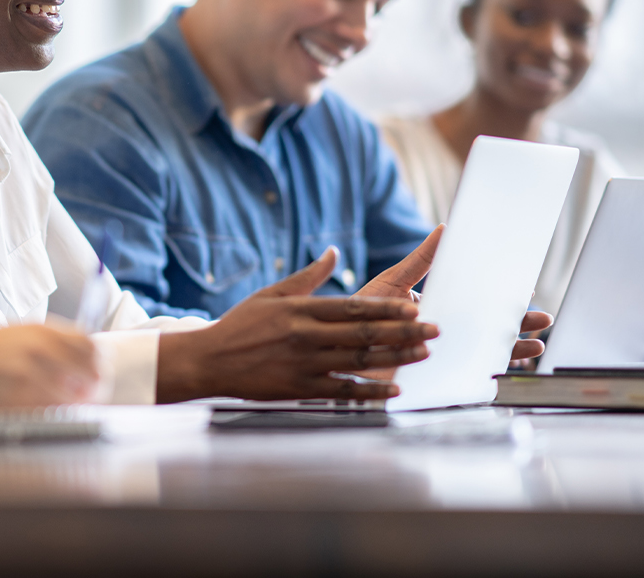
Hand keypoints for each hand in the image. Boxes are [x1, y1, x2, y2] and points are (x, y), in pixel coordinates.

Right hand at [0, 325, 98, 406]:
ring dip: (75, 405)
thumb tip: (91, 363)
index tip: (98, 375)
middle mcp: (39, 349)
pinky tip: (44, 411)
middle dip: (95, 388)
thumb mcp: (21, 333)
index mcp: (42, 330)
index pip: (91, 346)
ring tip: (65, 406)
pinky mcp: (16, 399)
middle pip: (90, 373)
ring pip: (74, 396)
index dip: (99, 364)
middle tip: (91, 397)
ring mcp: (28, 375)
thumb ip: (55, 342)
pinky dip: (52, 414)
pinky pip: (50, 412)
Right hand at [156, 248, 437, 402]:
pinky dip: (369, 391)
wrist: (208, 360)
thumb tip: (334, 251)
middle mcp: (306, 337)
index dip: (386, 309)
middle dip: (404, 332)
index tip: (414, 307)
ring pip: (359, 362)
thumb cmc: (241, 324)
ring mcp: (304, 365)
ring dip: (395, 358)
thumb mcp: (273, 293)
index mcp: (301, 310)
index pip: (353, 308)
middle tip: (435, 329)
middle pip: (364, 335)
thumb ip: (308, 275)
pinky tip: (394, 390)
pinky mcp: (299, 389)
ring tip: (424, 354)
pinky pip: (342, 390)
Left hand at [361, 226, 548, 371]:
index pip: (480, 303)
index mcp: (440, 308)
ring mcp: (439, 356)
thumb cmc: (364, 309)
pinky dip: (481, 379)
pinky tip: (499, 375)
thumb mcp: (395, 280)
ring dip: (510, 353)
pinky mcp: (428, 378)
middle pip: (490, 332)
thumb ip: (421, 259)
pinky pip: (460, 381)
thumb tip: (445, 227)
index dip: (506, 300)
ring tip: (535, 348)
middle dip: (519, 328)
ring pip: (482, 356)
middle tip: (544, 321)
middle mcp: (445, 333)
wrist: (336, 341)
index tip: (529, 291)